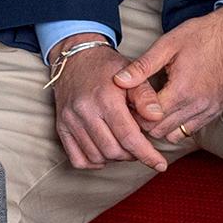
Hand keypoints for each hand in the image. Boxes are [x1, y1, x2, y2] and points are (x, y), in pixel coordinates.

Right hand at [50, 35, 169, 170]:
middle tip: (140, 146)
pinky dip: (94, 161)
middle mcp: (84, 111)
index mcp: (105, 98)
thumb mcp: (132, 74)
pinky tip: (104, 151)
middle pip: (113, 150)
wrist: (76, 58)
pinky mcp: (61, 127)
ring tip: (124, 146)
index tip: (160, 164)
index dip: (146, 154)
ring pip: (96, 156)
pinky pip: (77, 158)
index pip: (128, 137)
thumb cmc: (108, 67)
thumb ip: (146, 97)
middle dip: (131, 155)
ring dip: (114, 158)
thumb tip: (157, 118)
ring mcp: (70, 120)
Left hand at [118, 8, 222, 142]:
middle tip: (137, 107)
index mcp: (182, 90)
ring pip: (174, 135)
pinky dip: (177, 125)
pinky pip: (190, 131)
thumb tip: (118, 81)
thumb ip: (142, 67)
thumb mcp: (166, 45)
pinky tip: (171, 110)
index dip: (134, 113)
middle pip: (159, 131)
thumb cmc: (198, 36)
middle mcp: (197, 105)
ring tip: (153, 109)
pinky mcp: (215, 111)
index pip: (149, 118)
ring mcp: (208, 110)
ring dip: (160, 127)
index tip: (129, 102)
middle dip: (144, 122)